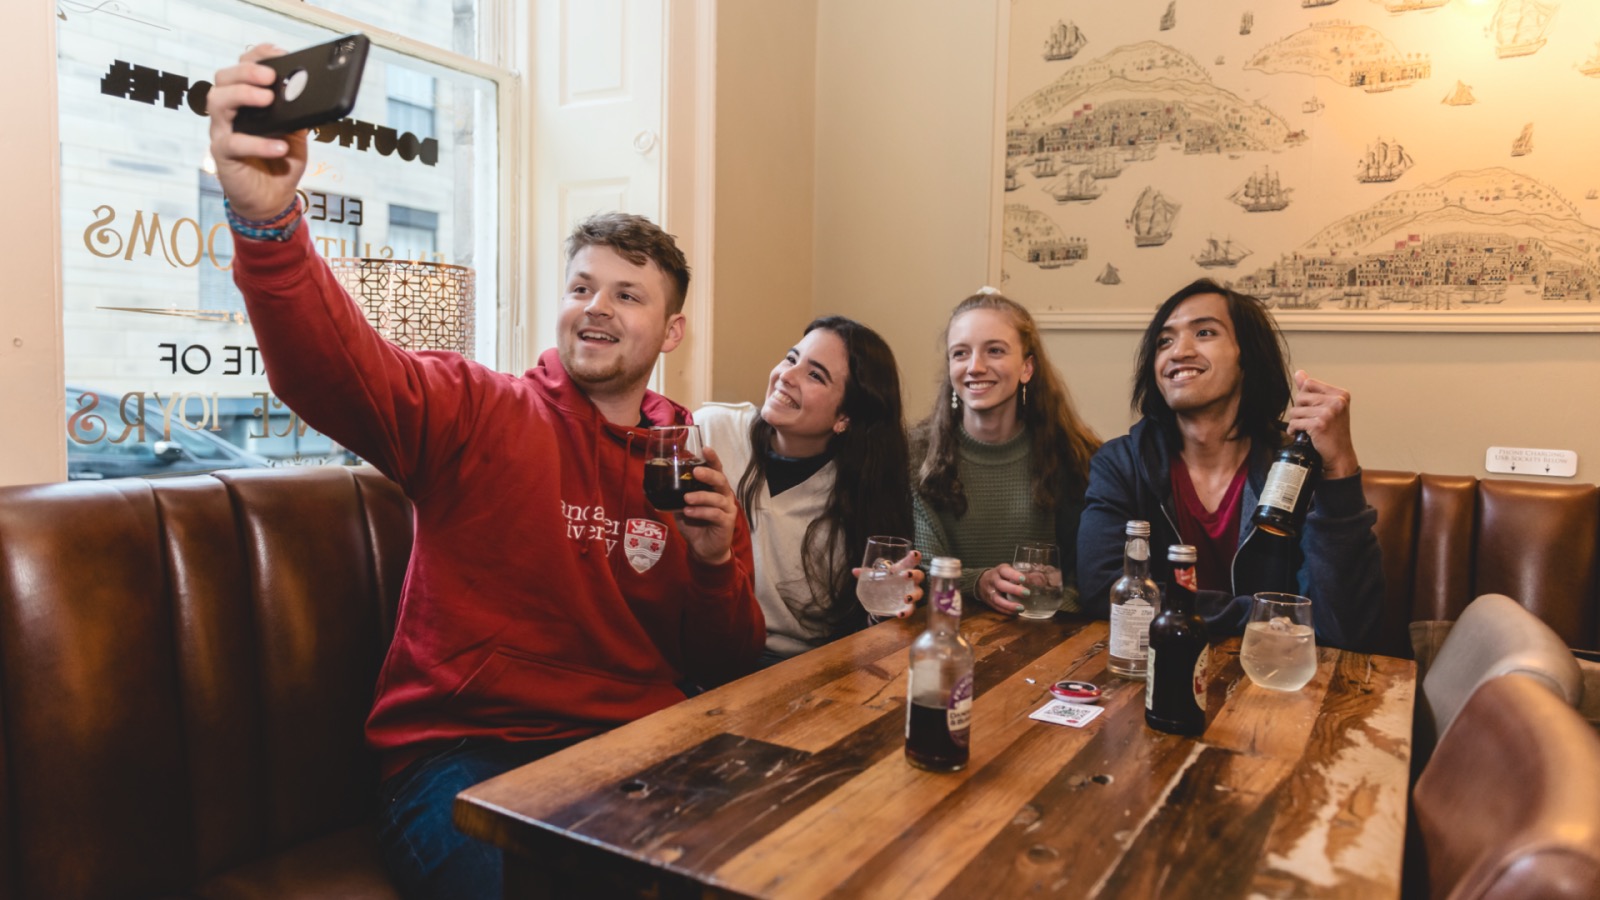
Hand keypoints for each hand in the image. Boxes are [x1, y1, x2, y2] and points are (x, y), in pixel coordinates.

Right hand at [205, 45, 306, 219]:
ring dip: (242, 94)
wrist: (272, 198)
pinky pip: (233, 143)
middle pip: (224, 78)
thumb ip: (298, 113)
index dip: (258, 56)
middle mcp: (230, 112)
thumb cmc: (280, 161)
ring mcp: (223, 131)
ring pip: (217, 102)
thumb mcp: (296, 133)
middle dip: (246, 72)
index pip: (242, 68)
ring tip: (268, 99)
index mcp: (246, 101)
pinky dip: (258, 143)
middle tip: (270, 78)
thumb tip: (310, 93)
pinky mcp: (223, 155)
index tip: (279, 53)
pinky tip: (279, 145)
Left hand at [676, 446, 736, 565]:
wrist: (704, 549)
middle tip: (695, 472)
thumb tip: (654, 484)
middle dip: (708, 474)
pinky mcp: (726, 523)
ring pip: (717, 498)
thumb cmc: (695, 525)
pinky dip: (701, 512)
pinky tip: (689, 512)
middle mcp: (723, 496)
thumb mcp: (682, 507)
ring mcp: (727, 509)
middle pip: (721, 480)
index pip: (717, 469)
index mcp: (714, 488)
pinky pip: (715, 514)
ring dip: (701, 496)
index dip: (713, 458)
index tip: (705, 448)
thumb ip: (675, 495)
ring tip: (686, 498)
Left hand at [851, 550, 924, 618]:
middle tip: (906, 575)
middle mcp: (911, 581)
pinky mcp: (909, 606)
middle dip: (914, 574)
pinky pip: (911, 609)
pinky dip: (906, 612)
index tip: (913, 554)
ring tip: (906, 598)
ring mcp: (912, 593)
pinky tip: (900, 614)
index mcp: (904, 569)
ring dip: (913, 595)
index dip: (914, 557)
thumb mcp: (877, 576)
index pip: (912, 560)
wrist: (886, 599)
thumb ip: (867, 573)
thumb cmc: (885, 581)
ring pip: (919, 593)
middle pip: (919, 575)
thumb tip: (855, 571)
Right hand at [978, 564, 1026, 614]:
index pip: (1005, 571)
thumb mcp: (1007, 571)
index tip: (1023, 579)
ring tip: (1021, 608)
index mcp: (999, 571)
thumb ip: (1019, 575)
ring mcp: (990, 592)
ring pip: (997, 599)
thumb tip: (1037, 580)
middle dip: (1014, 590)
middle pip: (1001, 585)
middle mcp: (993, 580)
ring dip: (1009, 605)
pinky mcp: (989, 602)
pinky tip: (1015, 613)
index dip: (1013, 575)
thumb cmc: (1000, 576)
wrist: (981, 582)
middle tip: (1027, 593)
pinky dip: (1006, 611)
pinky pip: (997, 607)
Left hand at [1287, 370, 1359, 479]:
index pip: (1309, 383)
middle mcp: (1337, 401)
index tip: (1310, 409)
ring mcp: (1329, 412)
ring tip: (1304, 428)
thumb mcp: (1327, 407)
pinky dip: (1293, 429)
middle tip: (1307, 420)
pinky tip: (1299, 434)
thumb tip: (1299, 373)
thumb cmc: (1333, 432)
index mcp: (1340, 394)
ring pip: (1296, 410)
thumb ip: (1313, 390)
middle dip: (1298, 410)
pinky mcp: (1320, 424)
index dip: (1304, 397)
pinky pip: (1295, 422)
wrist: (1340, 455)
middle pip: (1301, 396)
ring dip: (1295, 421)